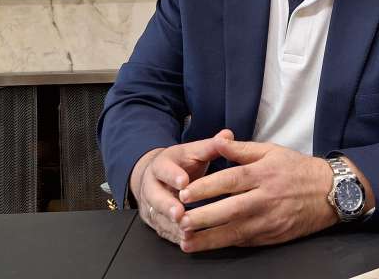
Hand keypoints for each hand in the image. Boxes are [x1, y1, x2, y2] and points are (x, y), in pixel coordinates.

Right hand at [132, 129, 233, 244]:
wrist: (154, 175)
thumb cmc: (180, 164)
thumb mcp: (193, 151)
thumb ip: (210, 146)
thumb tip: (227, 135)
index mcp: (161, 165)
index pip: (164, 169)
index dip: (173, 176)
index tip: (184, 181)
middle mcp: (152, 186)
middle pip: (155, 197)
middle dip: (167, 206)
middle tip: (179, 214)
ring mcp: (151, 205)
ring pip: (158, 217)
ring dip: (171, 226)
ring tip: (187, 232)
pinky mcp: (155, 220)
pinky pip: (163, 231)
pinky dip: (174, 237)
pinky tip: (187, 242)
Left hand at [175, 139, 338, 251]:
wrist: (330, 193)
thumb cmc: (297, 169)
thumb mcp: (271, 151)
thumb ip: (242, 149)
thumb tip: (217, 142)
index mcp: (263, 174)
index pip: (231, 180)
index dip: (207, 188)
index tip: (185, 194)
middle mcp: (266, 198)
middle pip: (230, 209)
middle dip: (203, 217)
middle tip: (180, 220)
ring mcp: (271, 220)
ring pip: (236, 232)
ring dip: (209, 239)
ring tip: (186, 242)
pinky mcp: (274, 236)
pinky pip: (247, 241)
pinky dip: (226, 244)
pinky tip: (209, 246)